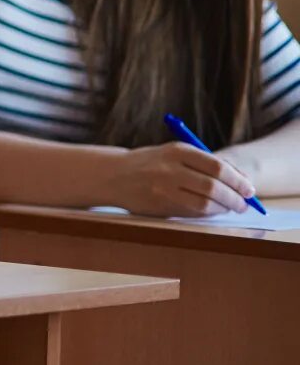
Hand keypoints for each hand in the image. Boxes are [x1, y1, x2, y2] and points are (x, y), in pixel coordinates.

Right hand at [101, 142, 255, 216]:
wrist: (113, 175)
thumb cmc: (152, 163)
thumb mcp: (174, 154)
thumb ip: (205, 163)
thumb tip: (243, 180)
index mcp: (177, 150)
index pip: (217, 167)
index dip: (238, 180)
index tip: (250, 189)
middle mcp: (169, 168)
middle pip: (213, 187)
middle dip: (235, 198)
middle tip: (244, 204)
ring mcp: (162, 188)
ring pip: (204, 204)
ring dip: (223, 209)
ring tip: (229, 208)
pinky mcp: (159, 205)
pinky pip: (191, 213)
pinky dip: (207, 214)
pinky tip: (212, 211)